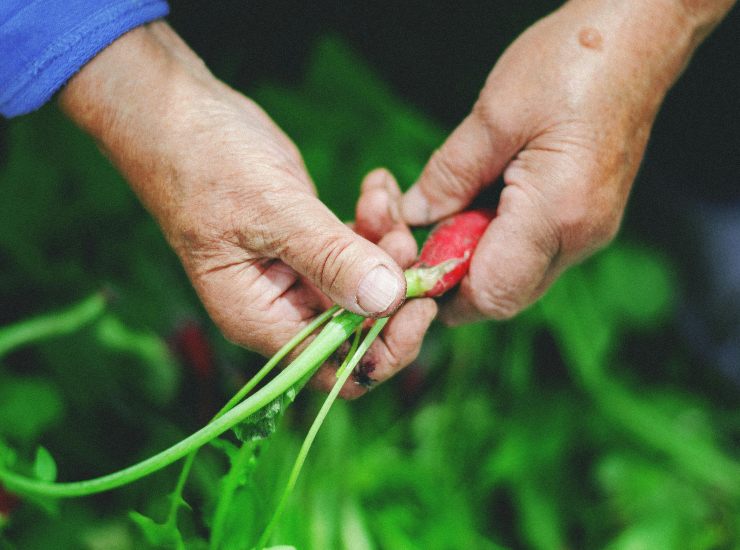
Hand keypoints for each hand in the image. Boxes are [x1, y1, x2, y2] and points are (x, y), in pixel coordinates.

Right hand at [60, 22, 435, 396]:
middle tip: (405, 239)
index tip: (420, 302)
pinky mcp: (314, 242)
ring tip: (379, 199)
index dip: (386, 348)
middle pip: (362, 328)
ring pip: (368, 283)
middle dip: (394, 286)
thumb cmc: (205, 165)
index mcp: (262, 320)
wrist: (181, 117)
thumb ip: (329, 257)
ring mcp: (300, 274)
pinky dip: (377, 221)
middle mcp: (283, 307)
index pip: (336, 368)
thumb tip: (386, 300)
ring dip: (388, 245)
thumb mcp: (272, 212)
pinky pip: (361, 246)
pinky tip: (376, 186)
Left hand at [398, 0, 733, 323]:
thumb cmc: (572, 63)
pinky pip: (533, 252)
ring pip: (516, 275)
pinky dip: (496, 238)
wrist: (639, 36)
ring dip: (472, 253)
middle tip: (421, 227)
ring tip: (451, 203)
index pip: (491, 293)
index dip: (441, 292)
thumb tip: (413, 215)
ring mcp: (590, 232)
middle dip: (452, 272)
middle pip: (503, 294)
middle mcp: (581, 237)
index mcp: (559, 213)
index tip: (406, 260)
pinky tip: (481, 198)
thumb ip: (449, 175)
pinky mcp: (588, 219)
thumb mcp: (494, 115)